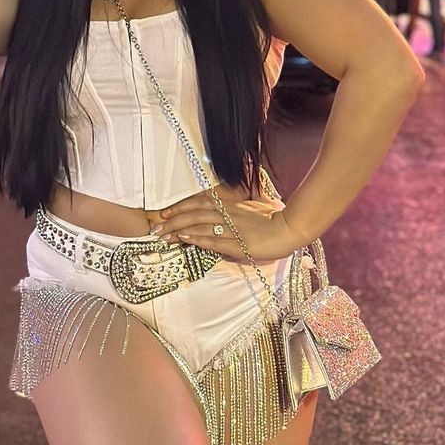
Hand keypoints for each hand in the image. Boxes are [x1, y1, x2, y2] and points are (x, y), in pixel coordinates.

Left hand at [151, 189, 312, 263]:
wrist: (289, 229)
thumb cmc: (269, 222)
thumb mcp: (247, 214)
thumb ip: (229, 215)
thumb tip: (212, 222)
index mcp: (229, 205)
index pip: (199, 202)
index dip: (180, 207)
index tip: (163, 213)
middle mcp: (227, 213)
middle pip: (194, 213)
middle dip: (173, 219)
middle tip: (155, 228)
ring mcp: (232, 227)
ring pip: (200, 225)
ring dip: (179, 229)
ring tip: (163, 235)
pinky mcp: (238, 242)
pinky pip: (214, 239)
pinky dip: (198, 237)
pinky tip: (185, 238)